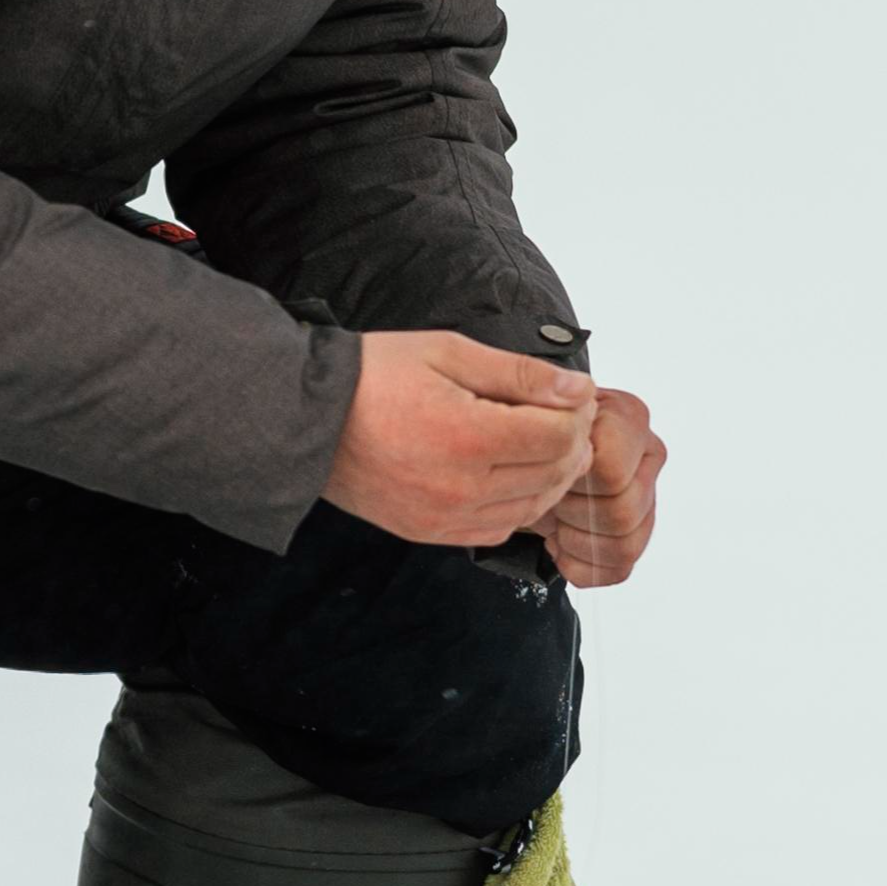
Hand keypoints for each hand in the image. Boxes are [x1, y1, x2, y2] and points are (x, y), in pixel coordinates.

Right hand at [325, 330, 597, 547]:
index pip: (558, 437)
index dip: (576, 413)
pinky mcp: (431, 533)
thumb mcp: (449, 352)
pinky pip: (499, 529)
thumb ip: (519, 374)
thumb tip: (577, 389)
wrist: (309, 420)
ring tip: (539, 442)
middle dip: (570, 442)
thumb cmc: (375, 376)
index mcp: (467, 436)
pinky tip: (509, 474)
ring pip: (533, 507)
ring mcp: (446, 517)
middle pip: (553, 474)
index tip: (569, 395)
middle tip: (559, 415)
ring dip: (550, 476)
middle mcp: (461, 487)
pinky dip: (519, 504)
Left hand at [536, 386, 665, 587]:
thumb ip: (551, 427)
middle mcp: (646, 454)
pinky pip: (619, 568)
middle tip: (547, 498)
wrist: (519, 456)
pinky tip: (560, 542)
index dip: (571, 482)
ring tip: (553, 519)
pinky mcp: (637, 532)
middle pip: (622, 513)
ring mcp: (646, 495)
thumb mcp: (526, 420)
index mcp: (627, 417)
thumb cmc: (528, 439)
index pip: (612, 473)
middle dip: (572, 513)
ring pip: (625, 545)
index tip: (545, 471)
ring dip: (575, 540)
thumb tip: (576, 453)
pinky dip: (580, 564)